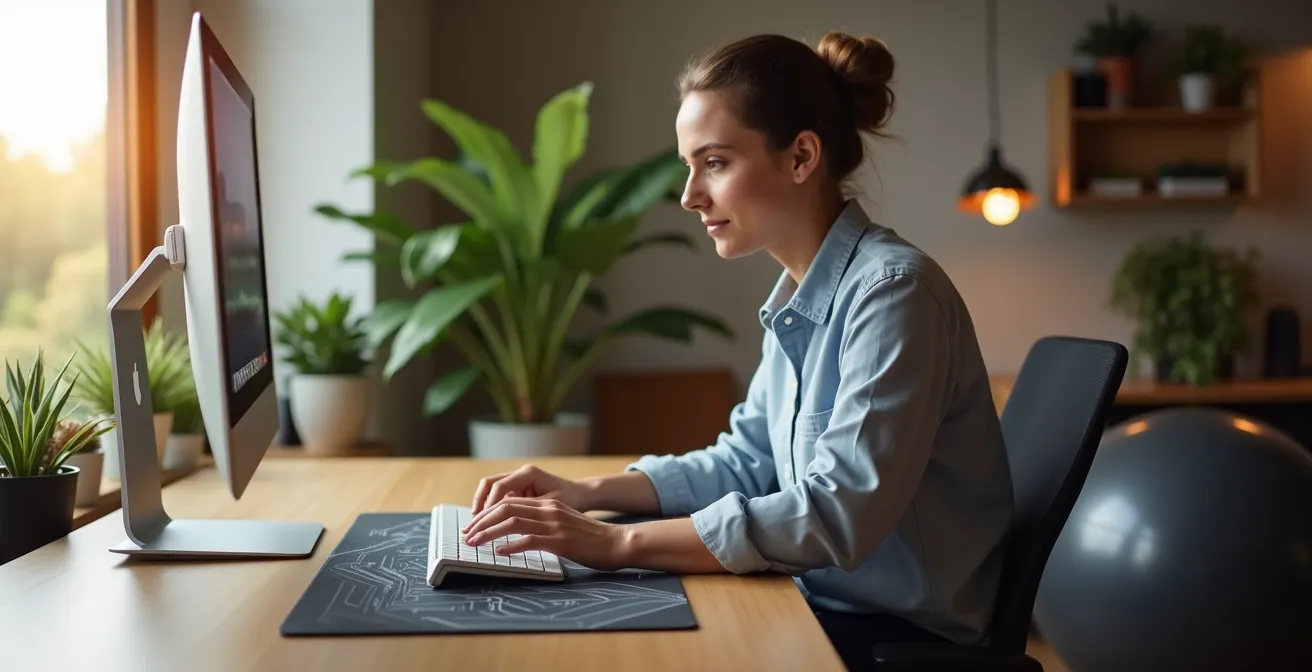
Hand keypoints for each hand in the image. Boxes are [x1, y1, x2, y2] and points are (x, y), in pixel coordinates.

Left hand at [461, 498, 628, 570]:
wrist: (617, 542)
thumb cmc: (591, 539)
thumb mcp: (564, 524)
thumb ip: (543, 525)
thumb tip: (517, 535)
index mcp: (548, 505)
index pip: (509, 502)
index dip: (487, 514)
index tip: (473, 526)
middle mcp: (549, 510)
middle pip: (505, 508)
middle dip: (481, 521)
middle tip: (467, 534)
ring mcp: (554, 525)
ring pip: (512, 522)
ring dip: (489, 533)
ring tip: (475, 543)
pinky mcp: (560, 541)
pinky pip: (529, 540)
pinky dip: (511, 546)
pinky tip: (500, 553)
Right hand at [469, 464, 587, 515]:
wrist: (581, 494)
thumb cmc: (571, 500)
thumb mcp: (552, 506)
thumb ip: (530, 511)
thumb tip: (509, 522)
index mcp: (528, 473)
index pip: (500, 486)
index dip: (489, 505)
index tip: (483, 523)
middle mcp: (520, 473)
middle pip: (489, 484)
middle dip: (479, 505)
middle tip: (472, 526)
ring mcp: (517, 480)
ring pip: (490, 490)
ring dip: (481, 507)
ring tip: (476, 525)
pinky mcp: (517, 489)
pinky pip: (497, 497)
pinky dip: (490, 509)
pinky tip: (487, 524)